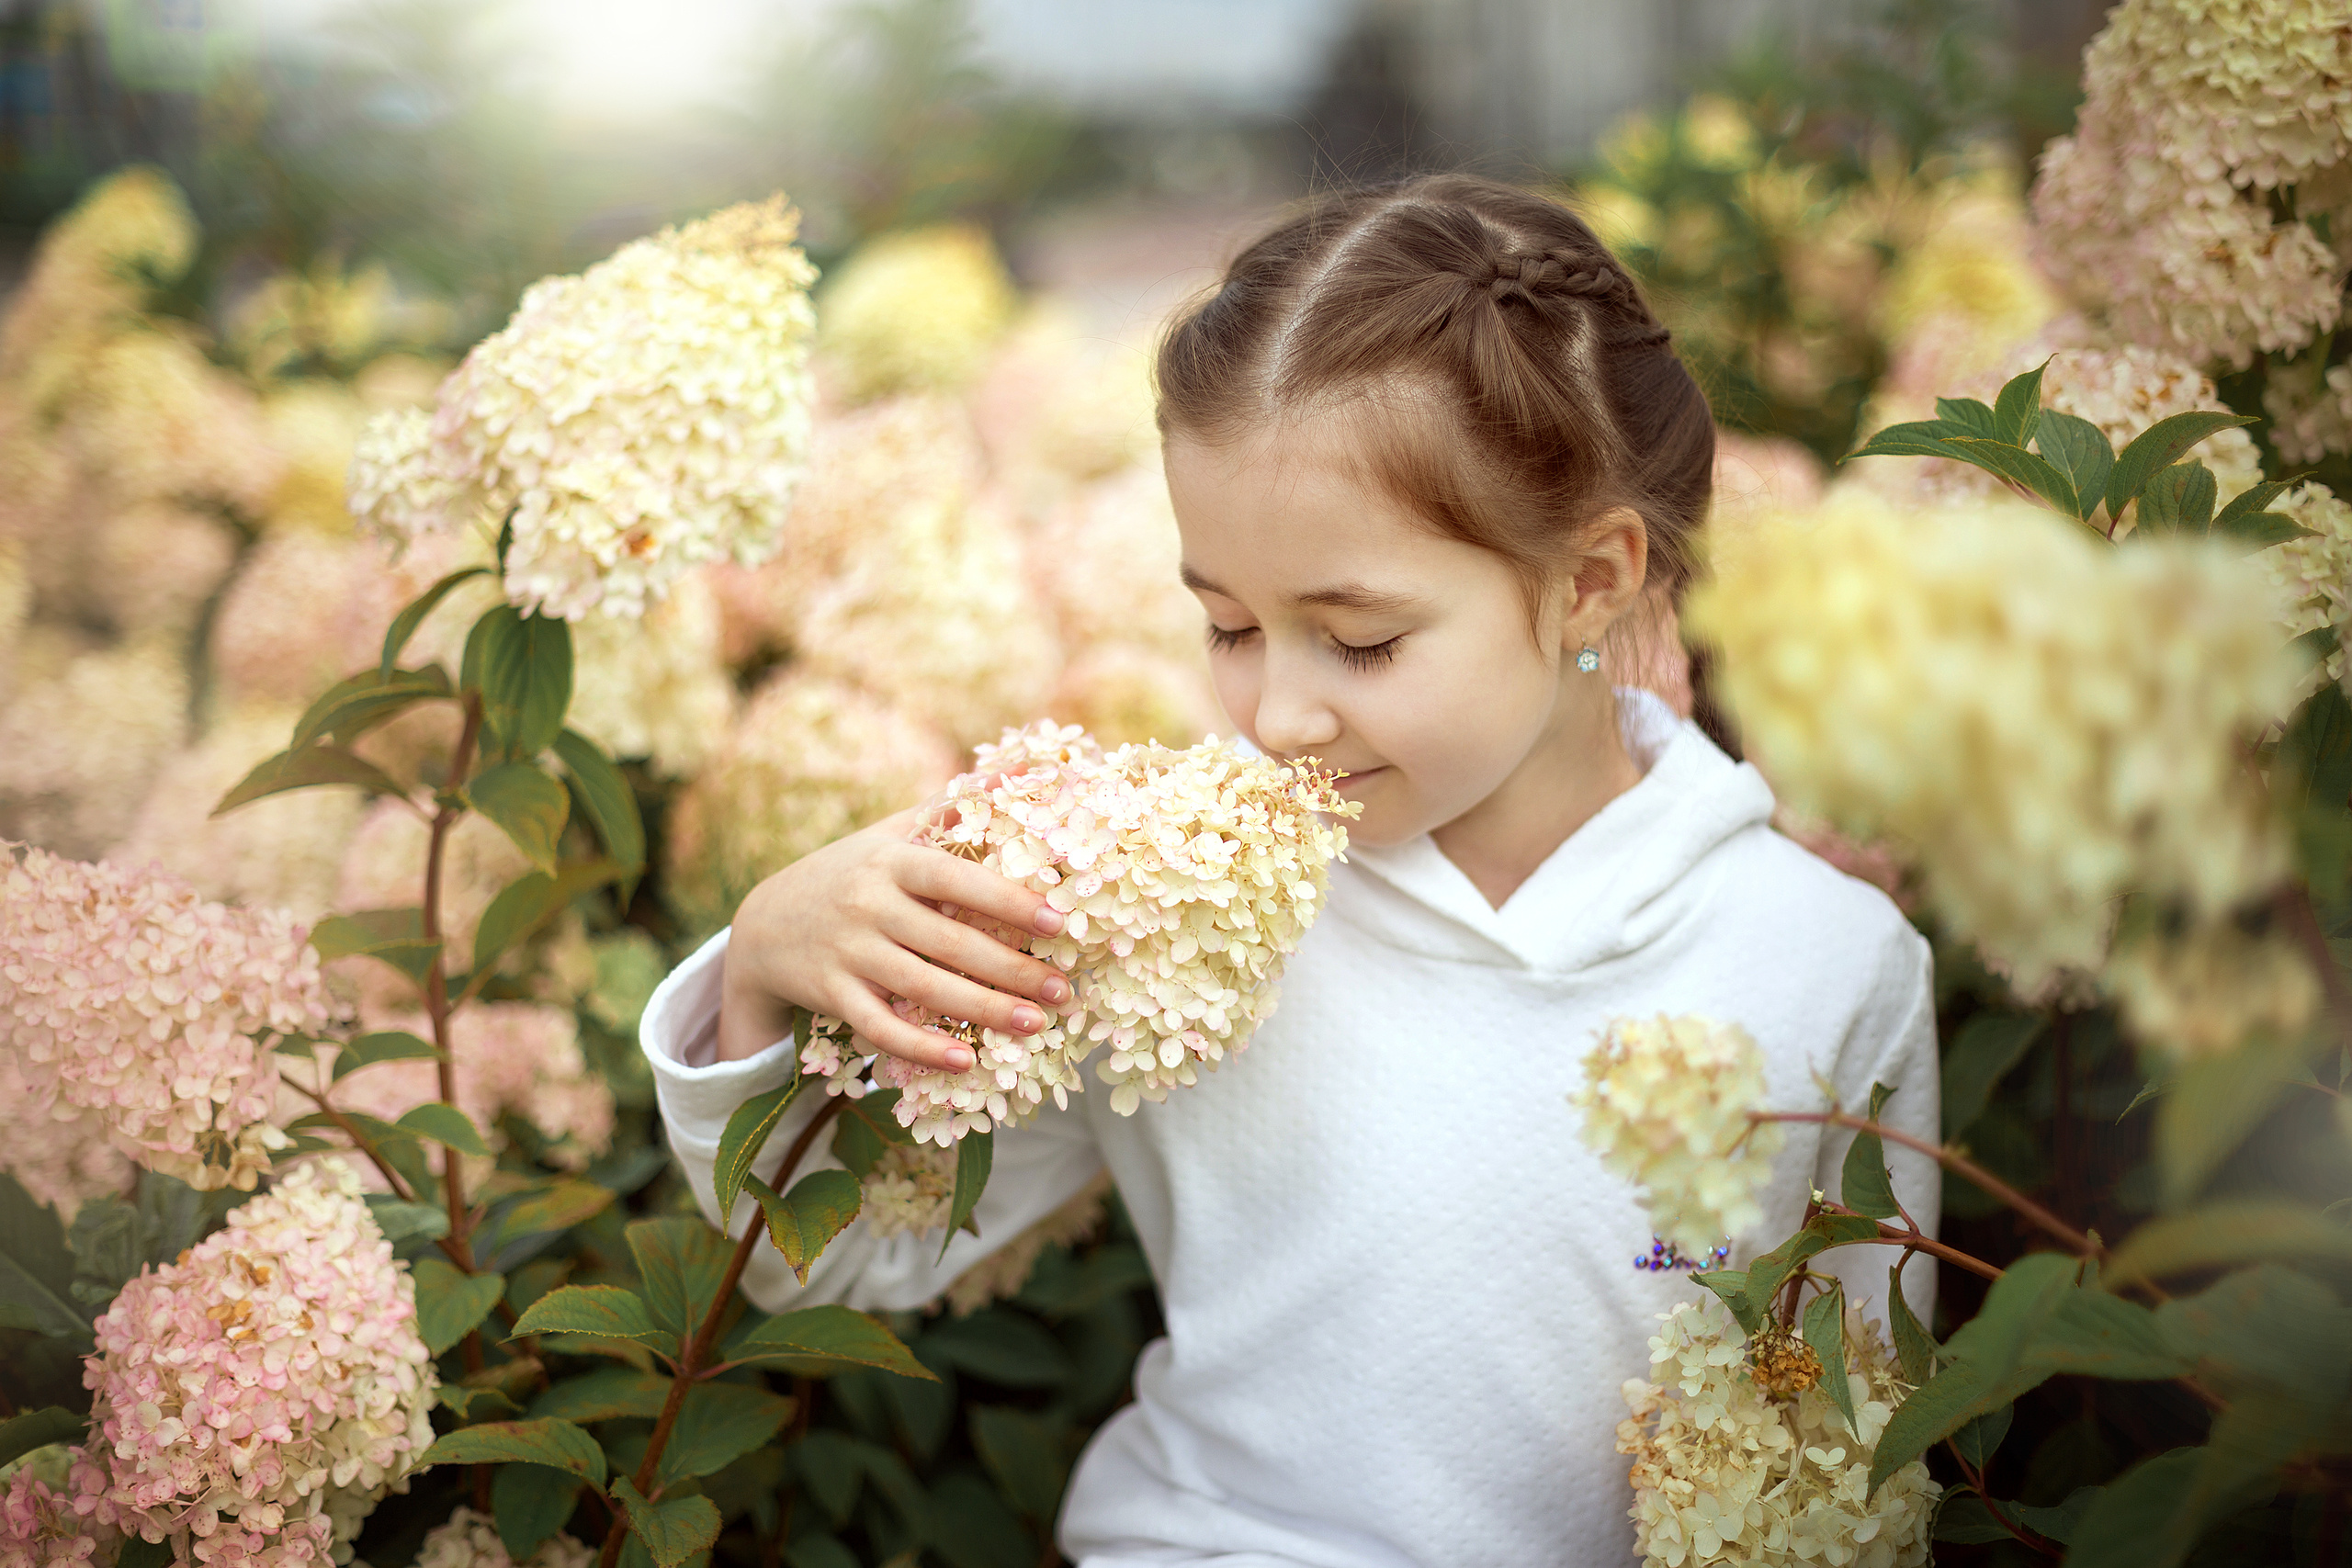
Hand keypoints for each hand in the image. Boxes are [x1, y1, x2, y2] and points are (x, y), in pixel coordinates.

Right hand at [716, 806, 1070, 1070]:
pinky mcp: (831, 995)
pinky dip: (923, 1047)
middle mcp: (868, 905)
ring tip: (1034, 1026)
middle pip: (950, 943)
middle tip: (1063, 992)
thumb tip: (1026, 766)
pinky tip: (966, 1061)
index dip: (1009, 900)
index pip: (957, 880)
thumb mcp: (893, 831)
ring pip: (923, 988)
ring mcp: (848, 953)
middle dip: (1011, 970)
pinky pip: (882, 1028)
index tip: (1060, 922)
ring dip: (983, 1011)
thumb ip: (955, 804)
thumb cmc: (852, 872)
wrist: (764, 924)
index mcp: (891, 862)